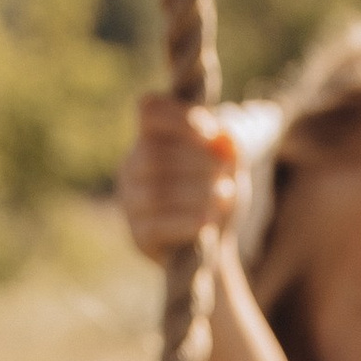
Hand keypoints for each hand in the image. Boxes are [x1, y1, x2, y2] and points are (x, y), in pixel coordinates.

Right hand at [119, 90, 237, 261]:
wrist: (214, 249)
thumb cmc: (217, 196)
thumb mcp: (230, 166)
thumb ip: (230, 146)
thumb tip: (225, 135)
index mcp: (151, 137)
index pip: (149, 111)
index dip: (178, 116)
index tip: (211, 132)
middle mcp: (133, 165)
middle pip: (153, 153)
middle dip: (196, 160)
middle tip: (226, 172)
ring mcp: (130, 202)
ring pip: (155, 191)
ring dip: (196, 192)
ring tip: (225, 195)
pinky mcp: (138, 236)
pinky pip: (156, 225)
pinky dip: (186, 222)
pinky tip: (208, 222)